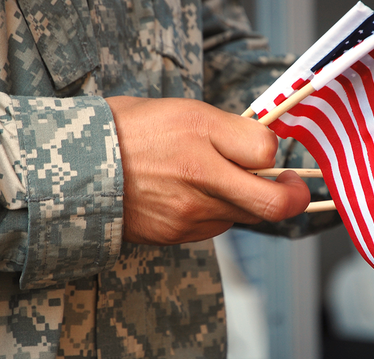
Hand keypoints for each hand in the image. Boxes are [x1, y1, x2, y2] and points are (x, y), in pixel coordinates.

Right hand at [105, 96, 310, 244]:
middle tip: (294, 189)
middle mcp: (198, 174)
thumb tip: (264, 148)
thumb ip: (227, 130)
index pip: (266, 150)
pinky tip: (190, 197)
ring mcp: (188, 210)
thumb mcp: (180, 111)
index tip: (269, 152)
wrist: (78, 169)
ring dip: (245, 201)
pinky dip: (216, 213)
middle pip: (273, 203)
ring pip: (245, 215)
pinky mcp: (178, 233)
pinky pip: (216, 226)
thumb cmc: (129, 131)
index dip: (273, 151)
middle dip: (294, 197)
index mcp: (198, 130)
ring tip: (216, 182)